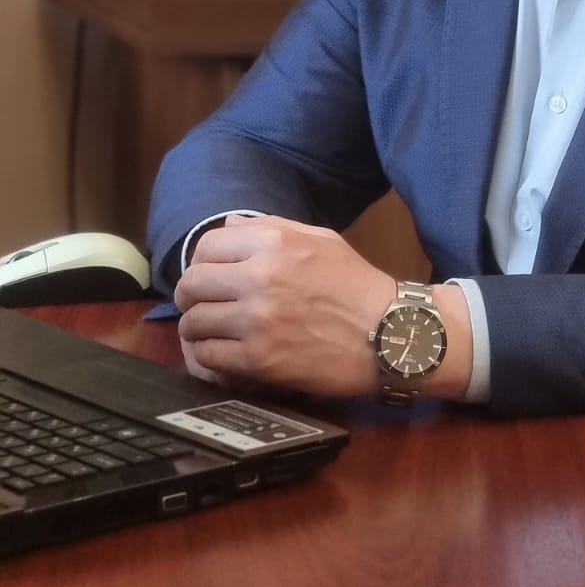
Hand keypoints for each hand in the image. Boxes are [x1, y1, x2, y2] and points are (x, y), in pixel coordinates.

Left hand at [175, 215, 393, 395]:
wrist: (389, 334)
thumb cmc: (356, 284)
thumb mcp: (320, 239)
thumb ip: (270, 228)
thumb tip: (228, 227)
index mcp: (274, 242)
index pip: (207, 246)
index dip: (203, 261)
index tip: (211, 275)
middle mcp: (260, 277)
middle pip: (191, 284)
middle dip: (192, 295)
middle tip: (205, 304)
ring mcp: (257, 320)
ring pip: (193, 322)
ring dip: (198, 328)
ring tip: (213, 331)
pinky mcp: (258, 359)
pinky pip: (207, 356)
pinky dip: (209, 355)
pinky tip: (224, 352)